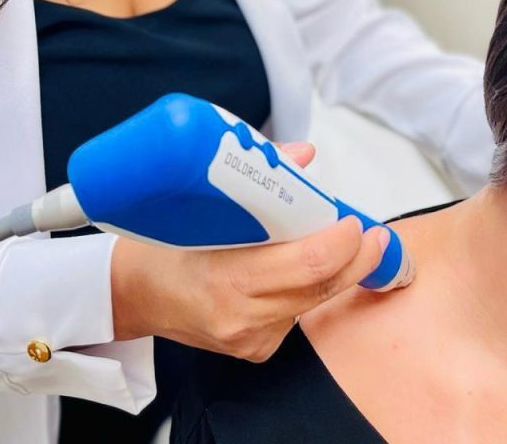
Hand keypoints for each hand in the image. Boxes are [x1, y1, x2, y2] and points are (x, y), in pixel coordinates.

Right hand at [110, 141, 388, 361]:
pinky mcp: (256, 350)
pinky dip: (309, 290)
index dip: (341, 243)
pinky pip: (297, 316)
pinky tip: (305, 271)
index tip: (355, 221)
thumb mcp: (198, 208)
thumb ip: (256, 180)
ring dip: (337, 272)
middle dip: (356, 258)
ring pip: (313, 302)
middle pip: (321, 287)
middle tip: (375, 235)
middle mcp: (242, 316)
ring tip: (348, 243)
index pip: (306, 263)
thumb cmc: (159, 249)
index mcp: (227, 279)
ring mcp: (250, 338)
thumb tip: (299, 156)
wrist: (130, 296)